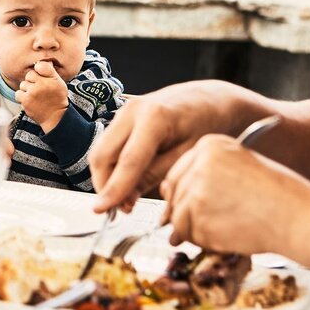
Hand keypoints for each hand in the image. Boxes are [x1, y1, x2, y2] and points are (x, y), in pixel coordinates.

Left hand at [15, 61, 68, 131]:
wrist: (55, 117)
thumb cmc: (57, 98)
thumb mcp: (59, 83)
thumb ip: (49, 72)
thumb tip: (39, 63)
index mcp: (52, 78)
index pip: (40, 65)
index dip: (39, 70)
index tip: (41, 76)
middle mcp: (42, 84)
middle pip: (29, 75)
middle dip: (32, 81)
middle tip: (39, 89)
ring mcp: (33, 93)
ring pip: (23, 84)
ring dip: (27, 89)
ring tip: (35, 96)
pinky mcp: (26, 101)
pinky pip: (18, 93)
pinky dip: (22, 97)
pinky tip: (30, 100)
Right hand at [88, 81, 257, 213]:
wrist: (210, 99)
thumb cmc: (207, 124)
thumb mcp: (189, 155)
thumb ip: (156, 174)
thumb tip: (127, 198)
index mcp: (154, 117)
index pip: (127, 161)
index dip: (114, 189)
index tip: (102, 210)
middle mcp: (132, 110)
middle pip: (102, 155)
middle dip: (104, 185)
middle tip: (120, 209)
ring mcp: (124, 111)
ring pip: (100, 151)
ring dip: (106, 177)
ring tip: (126, 198)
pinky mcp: (122, 117)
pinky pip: (107, 146)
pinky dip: (111, 166)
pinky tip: (126, 181)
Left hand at [161, 134, 309, 253]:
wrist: (297, 216)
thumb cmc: (279, 196)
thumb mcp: (242, 168)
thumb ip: (208, 175)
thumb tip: (171, 192)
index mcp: (210, 145)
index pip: (179, 171)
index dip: (185, 193)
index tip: (196, 204)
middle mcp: (198, 162)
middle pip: (174, 193)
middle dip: (185, 213)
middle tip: (210, 223)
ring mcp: (194, 188)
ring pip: (177, 216)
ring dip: (194, 230)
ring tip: (224, 230)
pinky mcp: (196, 214)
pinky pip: (187, 233)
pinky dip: (201, 241)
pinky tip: (226, 237)